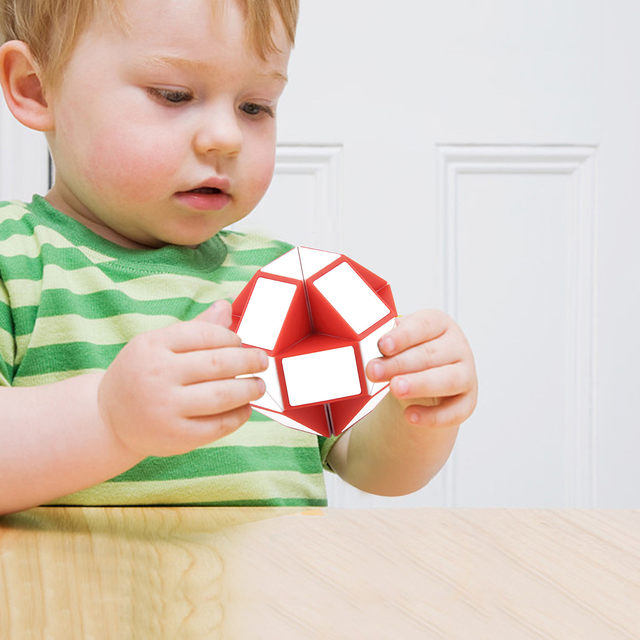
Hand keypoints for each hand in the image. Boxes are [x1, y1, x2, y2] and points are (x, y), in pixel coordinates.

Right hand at [98, 301, 266, 456]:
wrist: (109, 419)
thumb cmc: (142, 374)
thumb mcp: (157, 345)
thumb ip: (194, 329)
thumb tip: (226, 307)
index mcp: (151, 346)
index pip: (204, 334)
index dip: (230, 337)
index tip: (240, 342)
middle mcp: (157, 376)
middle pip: (218, 364)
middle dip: (248, 361)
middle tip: (262, 361)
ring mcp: (165, 408)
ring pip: (222, 396)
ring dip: (249, 389)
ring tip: (259, 385)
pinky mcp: (176, 437)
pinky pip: (218, 425)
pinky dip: (238, 415)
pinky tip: (244, 407)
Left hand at [366, 309, 476, 427]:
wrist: (426, 380)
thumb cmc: (410, 354)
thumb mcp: (399, 342)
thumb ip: (387, 341)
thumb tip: (364, 344)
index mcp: (439, 324)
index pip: (423, 326)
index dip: (402, 336)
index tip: (382, 345)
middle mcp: (457, 347)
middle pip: (430, 354)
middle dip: (400, 364)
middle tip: (374, 371)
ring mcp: (466, 374)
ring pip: (448, 380)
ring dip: (420, 384)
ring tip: (395, 388)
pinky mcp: (467, 401)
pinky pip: (454, 411)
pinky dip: (432, 416)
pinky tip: (410, 416)